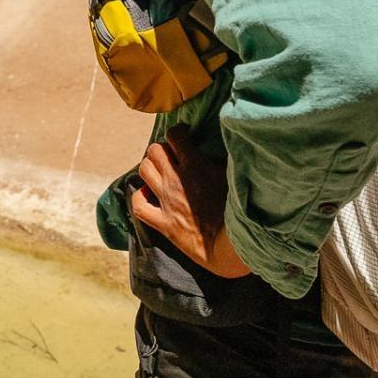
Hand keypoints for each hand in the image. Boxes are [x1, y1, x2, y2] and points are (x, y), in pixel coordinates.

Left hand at [129, 131, 251, 278]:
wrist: (231, 245)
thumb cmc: (239, 209)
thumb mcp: (234, 175)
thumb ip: (224, 157)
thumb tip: (227, 141)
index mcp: (195, 166)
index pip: (175, 136)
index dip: (178, 132)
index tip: (184, 136)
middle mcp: (176, 181)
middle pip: (154, 150)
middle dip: (162, 149)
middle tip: (171, 156)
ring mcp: (167, 202)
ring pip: (144, 171)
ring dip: (150, 168)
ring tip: (160, 172)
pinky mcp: (163, 223)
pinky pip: (138, 206)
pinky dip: (139, 197)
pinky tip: (148, 195)